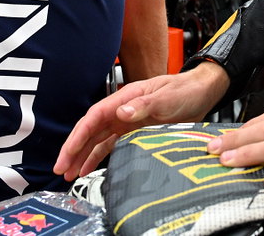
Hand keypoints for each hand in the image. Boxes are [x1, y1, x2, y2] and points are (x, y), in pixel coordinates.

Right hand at [54, 62, 229, 178]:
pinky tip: (88, 168)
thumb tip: (120, 113)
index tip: (67, 152)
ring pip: (98, 140)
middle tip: (61, 169)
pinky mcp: (135, 132)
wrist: (202, 93)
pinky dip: (98, 157)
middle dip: (74, 149)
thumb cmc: (184, 89)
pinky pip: (111, 146)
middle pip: (91, 131)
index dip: (78, 135)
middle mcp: (122, 110)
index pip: (94, 117)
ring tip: (69, 173)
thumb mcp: (166, 96)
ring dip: (82, 156)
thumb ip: (144, 105)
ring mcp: (127, 122)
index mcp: (125, 98)